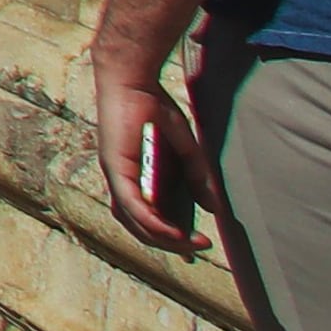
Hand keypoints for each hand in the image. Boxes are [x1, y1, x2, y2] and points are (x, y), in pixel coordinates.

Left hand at [93, 58, 209, 253]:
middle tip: (199, 247)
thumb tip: (214, 209)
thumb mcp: (185, 150)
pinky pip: (132, 206)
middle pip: (143, 228)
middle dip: (172, 244)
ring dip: (164, 239)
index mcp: (138, 180)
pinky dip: (152, 223)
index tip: (196, 248)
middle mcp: (123, 184)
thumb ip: (197, 178)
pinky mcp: (116, 170)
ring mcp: (117, 178)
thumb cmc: (155, 110)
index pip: (149, 221)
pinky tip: (173, 234)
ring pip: (136, 223)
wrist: (134, 82)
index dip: (170, 239)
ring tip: (189, 245)